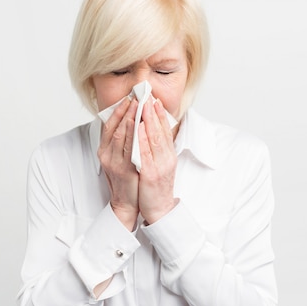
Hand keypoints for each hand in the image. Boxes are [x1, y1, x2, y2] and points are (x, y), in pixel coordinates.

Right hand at [97, 97, 139, 230]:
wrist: (126, 202)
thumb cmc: (126, 178)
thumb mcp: (119, 157)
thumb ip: (122, 141)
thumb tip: (129, 121)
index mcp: (104, 149)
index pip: (109, 125)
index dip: (118, 110)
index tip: (128, 97)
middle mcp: (106, 154)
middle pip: (115, 127)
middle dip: (126, 110)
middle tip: (136, 96)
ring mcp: (114, 162)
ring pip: (121, 136)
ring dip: (130, 118)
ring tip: (138, 105)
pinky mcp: (124, 170)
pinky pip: (129, 149)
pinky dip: (134, 135)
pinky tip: (140, 125)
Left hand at [137, 99, 177, 223]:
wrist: (160, 209)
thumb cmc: (157, 187)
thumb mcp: (161, 165)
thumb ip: (158, 150)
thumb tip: (151, 132)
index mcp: (169, 156)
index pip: (166, 131)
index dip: (161, 115)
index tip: (155, 100)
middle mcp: (166, 159)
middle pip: (160, 131)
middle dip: (153, 112)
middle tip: (148, 96)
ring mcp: (159, 166)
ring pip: (153, 139)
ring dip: (148, 121)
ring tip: (142, 106)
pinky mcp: (150, 175)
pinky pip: (145, 154)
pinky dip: (141, 139)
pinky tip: (137, 128)